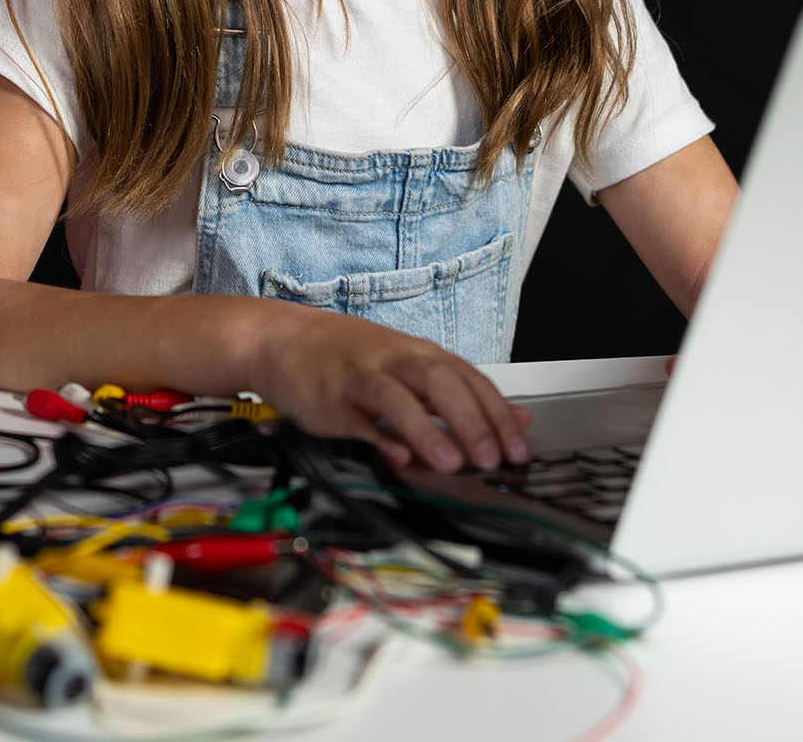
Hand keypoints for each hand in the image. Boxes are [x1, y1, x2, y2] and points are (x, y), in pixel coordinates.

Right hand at [249, 305, 531, 473]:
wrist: (284, 339)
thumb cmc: (351, 357)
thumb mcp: (412, 367)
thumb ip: (462, 394)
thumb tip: (517, 418)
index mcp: (421, 355)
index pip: (470, 380)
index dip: (498, 415)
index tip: (518, 449)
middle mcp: (396, 361)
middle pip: (441, 382)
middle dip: (471, 421)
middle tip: (491, 459)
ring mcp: (362, 378)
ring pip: (399, 397)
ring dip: (427, 430)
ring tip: (451, 463)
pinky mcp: (331, 400)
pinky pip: (357, 419)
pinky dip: (378, 437)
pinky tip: (396, 457)